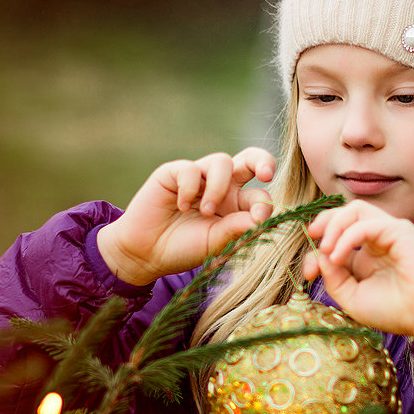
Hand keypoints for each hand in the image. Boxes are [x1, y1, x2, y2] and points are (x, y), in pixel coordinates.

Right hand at [98, 148, 275, 285]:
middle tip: (266, 174)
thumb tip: (262, 217)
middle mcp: (222, 187)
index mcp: (237, 205)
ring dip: (218, 187)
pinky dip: (189, 188)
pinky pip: (190, 168)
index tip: (259, 217)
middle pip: (251, 160)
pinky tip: (181, 206)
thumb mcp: (216, 243)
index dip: (264, 203)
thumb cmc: (184, 249)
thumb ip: (237, 228)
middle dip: (263, 161)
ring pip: (222, 162)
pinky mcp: (174, 173)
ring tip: (206, 211)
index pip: (259, 194)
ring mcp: (199, 177)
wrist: (147, 253)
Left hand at [302, 200, 413, 338]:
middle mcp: (378, 241)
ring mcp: (389, 233)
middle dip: (323, 223)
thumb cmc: (395, 311)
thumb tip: (319, 256)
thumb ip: (334, 277)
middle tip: (312, 238)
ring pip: (355, 209)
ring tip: (327, 249)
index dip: (317, 251)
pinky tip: (339, 256)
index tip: (309, 274)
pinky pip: (366, 223)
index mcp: (368, 256)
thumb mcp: (353, 298)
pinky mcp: (399, 231)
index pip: (337, 237)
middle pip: (345, 214)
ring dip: (334, 225)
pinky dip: (347, 237)